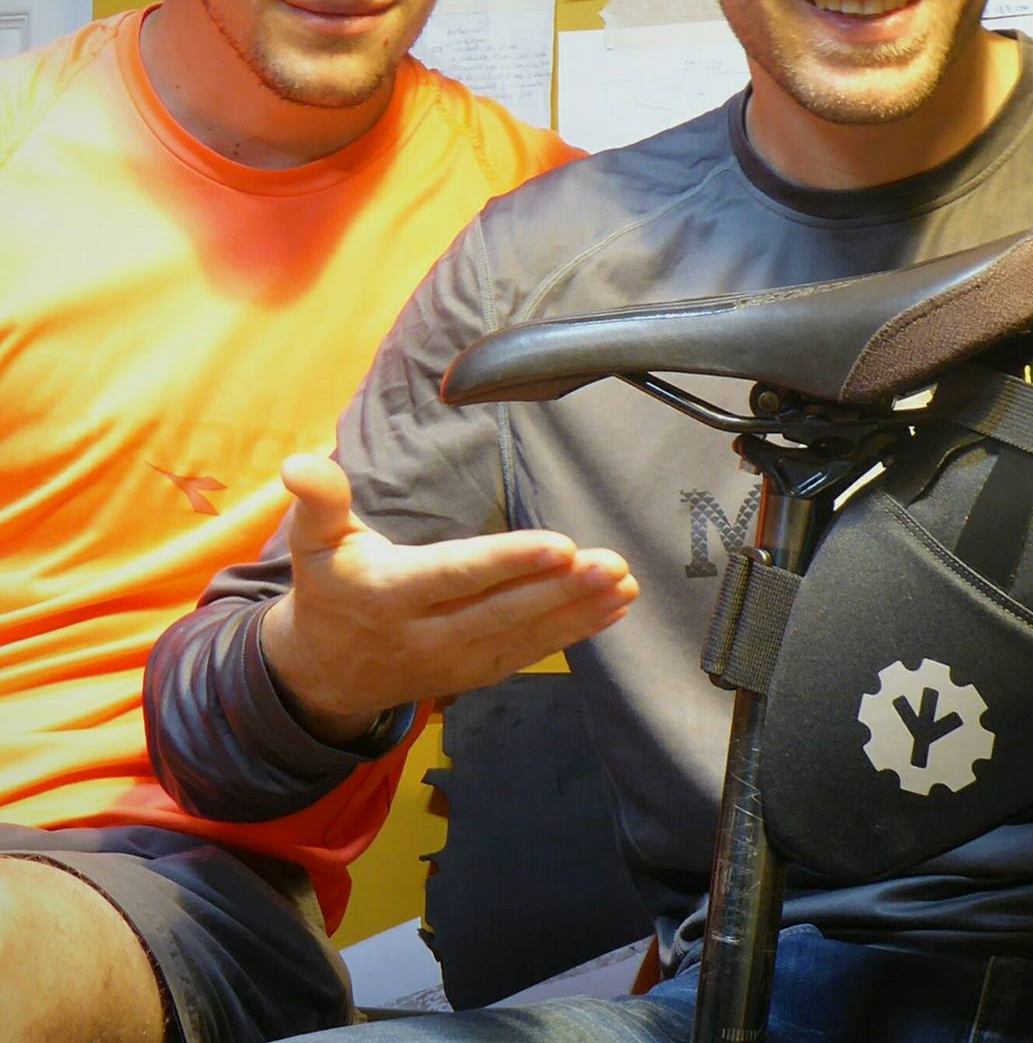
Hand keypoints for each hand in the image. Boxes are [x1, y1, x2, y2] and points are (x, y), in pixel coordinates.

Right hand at [259, 454, 638, 743]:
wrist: (320, 674)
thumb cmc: (329, 589)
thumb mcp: (314, 543)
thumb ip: (319, 502)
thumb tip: (298, 464)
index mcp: (388, 594)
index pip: (458, 575)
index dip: (510, 561)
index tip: (562, 545)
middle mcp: (424, 634)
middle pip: (502, 610)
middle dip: (563, 589)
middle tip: (613, 564)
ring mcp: (453, 661)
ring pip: (524, 636)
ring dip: (579, 611)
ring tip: (626, 585)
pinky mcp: (475, 674)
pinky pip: (529, 654)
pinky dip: (573, 633)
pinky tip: (613, 611)